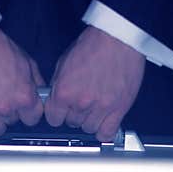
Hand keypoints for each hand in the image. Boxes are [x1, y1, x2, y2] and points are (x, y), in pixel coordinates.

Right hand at [0, 23, 44, 143]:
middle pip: (13, 123)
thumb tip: (41, 96)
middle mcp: (6, 106)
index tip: (22, 109)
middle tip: (0, 97)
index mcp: (24, 95)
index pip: (33, 118)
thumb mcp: (26, 61)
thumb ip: (36, 83)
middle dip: (9, 112)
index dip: (27, 112)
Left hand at [44, 26, 145, 141]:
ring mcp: (101, 107)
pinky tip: (104, 122)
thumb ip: (58, 86)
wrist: (117, 38)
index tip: (61, 113)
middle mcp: (81, 102)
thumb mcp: (64, 63)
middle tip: (81, 103)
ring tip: (94, 108)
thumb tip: (55, 100)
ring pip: (89, 129)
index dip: (57, 115)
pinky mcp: (118, 109)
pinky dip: (104, 131)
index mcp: (65, 91)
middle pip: (71, 124)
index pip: (53, 119)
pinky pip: (107, 133)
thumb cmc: (93, 45)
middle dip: (74, 115)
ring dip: (89, 121)